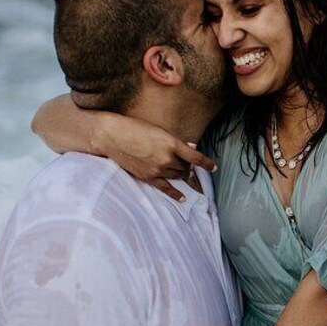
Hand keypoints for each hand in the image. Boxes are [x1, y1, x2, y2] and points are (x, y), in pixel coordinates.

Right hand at [100, 116, 216, 200]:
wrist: (112, 136)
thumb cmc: (136, 128)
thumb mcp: (159, 131)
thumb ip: (176, 142)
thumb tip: (192, 148)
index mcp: (172, 143)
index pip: (195, 157)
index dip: (206, 163)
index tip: (214, 167)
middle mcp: (167, 157)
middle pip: (186, 167)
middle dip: (189, 166)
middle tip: (186, 163)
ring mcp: (157, 169)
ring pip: (177, 176)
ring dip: (181, 174)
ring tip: (180, 170)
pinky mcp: (147, 177)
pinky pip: (165, 188)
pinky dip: (175, 193)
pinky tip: (183, 198)